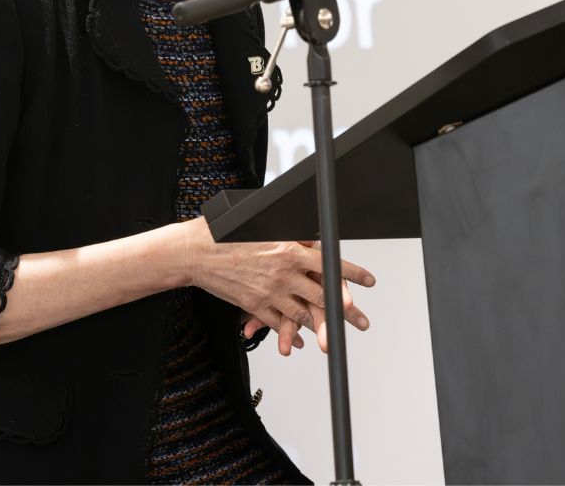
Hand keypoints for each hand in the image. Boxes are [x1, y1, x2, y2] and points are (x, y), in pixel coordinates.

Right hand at [181, 218, 374, 353]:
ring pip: (303, 314)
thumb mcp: (265, 224)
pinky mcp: (254, 305)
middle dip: (346, 311)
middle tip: (361, 320)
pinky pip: (279, 324)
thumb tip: (312, 239)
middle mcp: (284, 273)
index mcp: (290, 249)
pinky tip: (300, 340)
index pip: (330, 263)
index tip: (368, 281)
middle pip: (323, 295)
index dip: (352, 274)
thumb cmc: (226, 232)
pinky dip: (291, 334)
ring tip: (334, 336)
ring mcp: (269, 292)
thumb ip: (291, 234)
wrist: (196, 252)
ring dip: (321, 326)